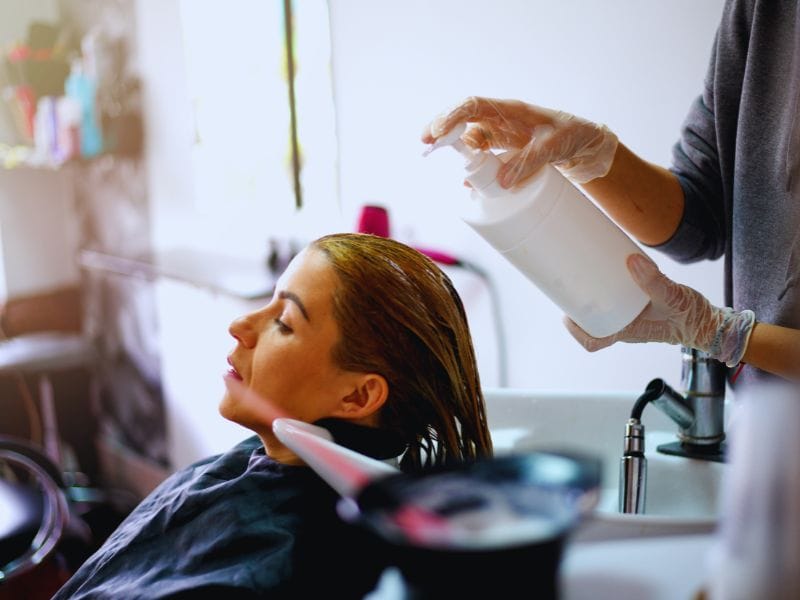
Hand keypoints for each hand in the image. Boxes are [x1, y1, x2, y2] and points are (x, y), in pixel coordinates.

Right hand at [421, 96, 617, 184]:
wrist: (584, 145)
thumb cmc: (572, 136)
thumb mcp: (555, 147)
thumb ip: (529, 162)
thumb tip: (500, 183)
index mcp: (510, 110)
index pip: (473, 106)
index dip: (452, 117)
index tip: (436, 132)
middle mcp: (500, 120)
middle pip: (462, 120)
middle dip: (441, 131)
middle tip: (424, 146)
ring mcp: (500, 136)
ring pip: (468, 140)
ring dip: (452, 151)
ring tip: (437, 162)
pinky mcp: (502, 152)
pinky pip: (480, 157)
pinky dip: (471, 169)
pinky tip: (466, 183)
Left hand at [564, 254, 755, 366]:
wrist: (710, 324)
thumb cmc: (692, 317)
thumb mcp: (673, 296)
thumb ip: (653, 280)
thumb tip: (631, 261)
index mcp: (629, 332)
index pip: (594, 341)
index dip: (575, 331)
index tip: (565, 314)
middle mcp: (627, 328)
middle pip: (593, 324)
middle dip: (579, 308)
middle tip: (572, 285)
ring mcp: (633, 320)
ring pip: (605, 314)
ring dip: (594, 299)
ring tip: (585, 276)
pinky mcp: (640, 311)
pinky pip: (619, 304)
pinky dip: (611, 292)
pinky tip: (611, 273)